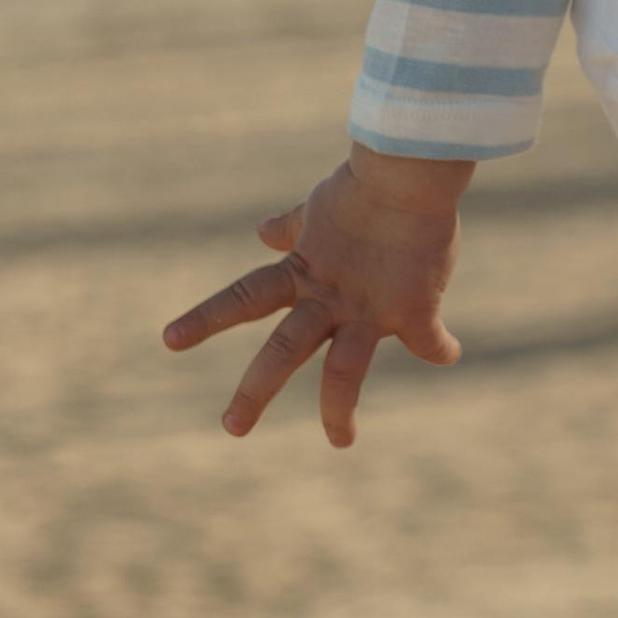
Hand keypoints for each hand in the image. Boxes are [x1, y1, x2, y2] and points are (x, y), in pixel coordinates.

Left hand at [162, 143, 472, 447]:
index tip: (169, 341)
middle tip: (231, 428)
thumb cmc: (362, 187)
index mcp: (301, 273)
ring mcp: (368, 309)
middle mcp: (327, 298)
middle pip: (282, 351)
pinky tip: (448, 354)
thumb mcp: (316, 210)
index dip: (204, 320)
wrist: (408, 175)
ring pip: (345, 371)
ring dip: (337, 411)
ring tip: (339, 442)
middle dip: (254, 391)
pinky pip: (429, 341)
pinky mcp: (413, 309)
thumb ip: (291, 229)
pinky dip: (440, 348)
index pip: (242, 299)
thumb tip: (262, 232)